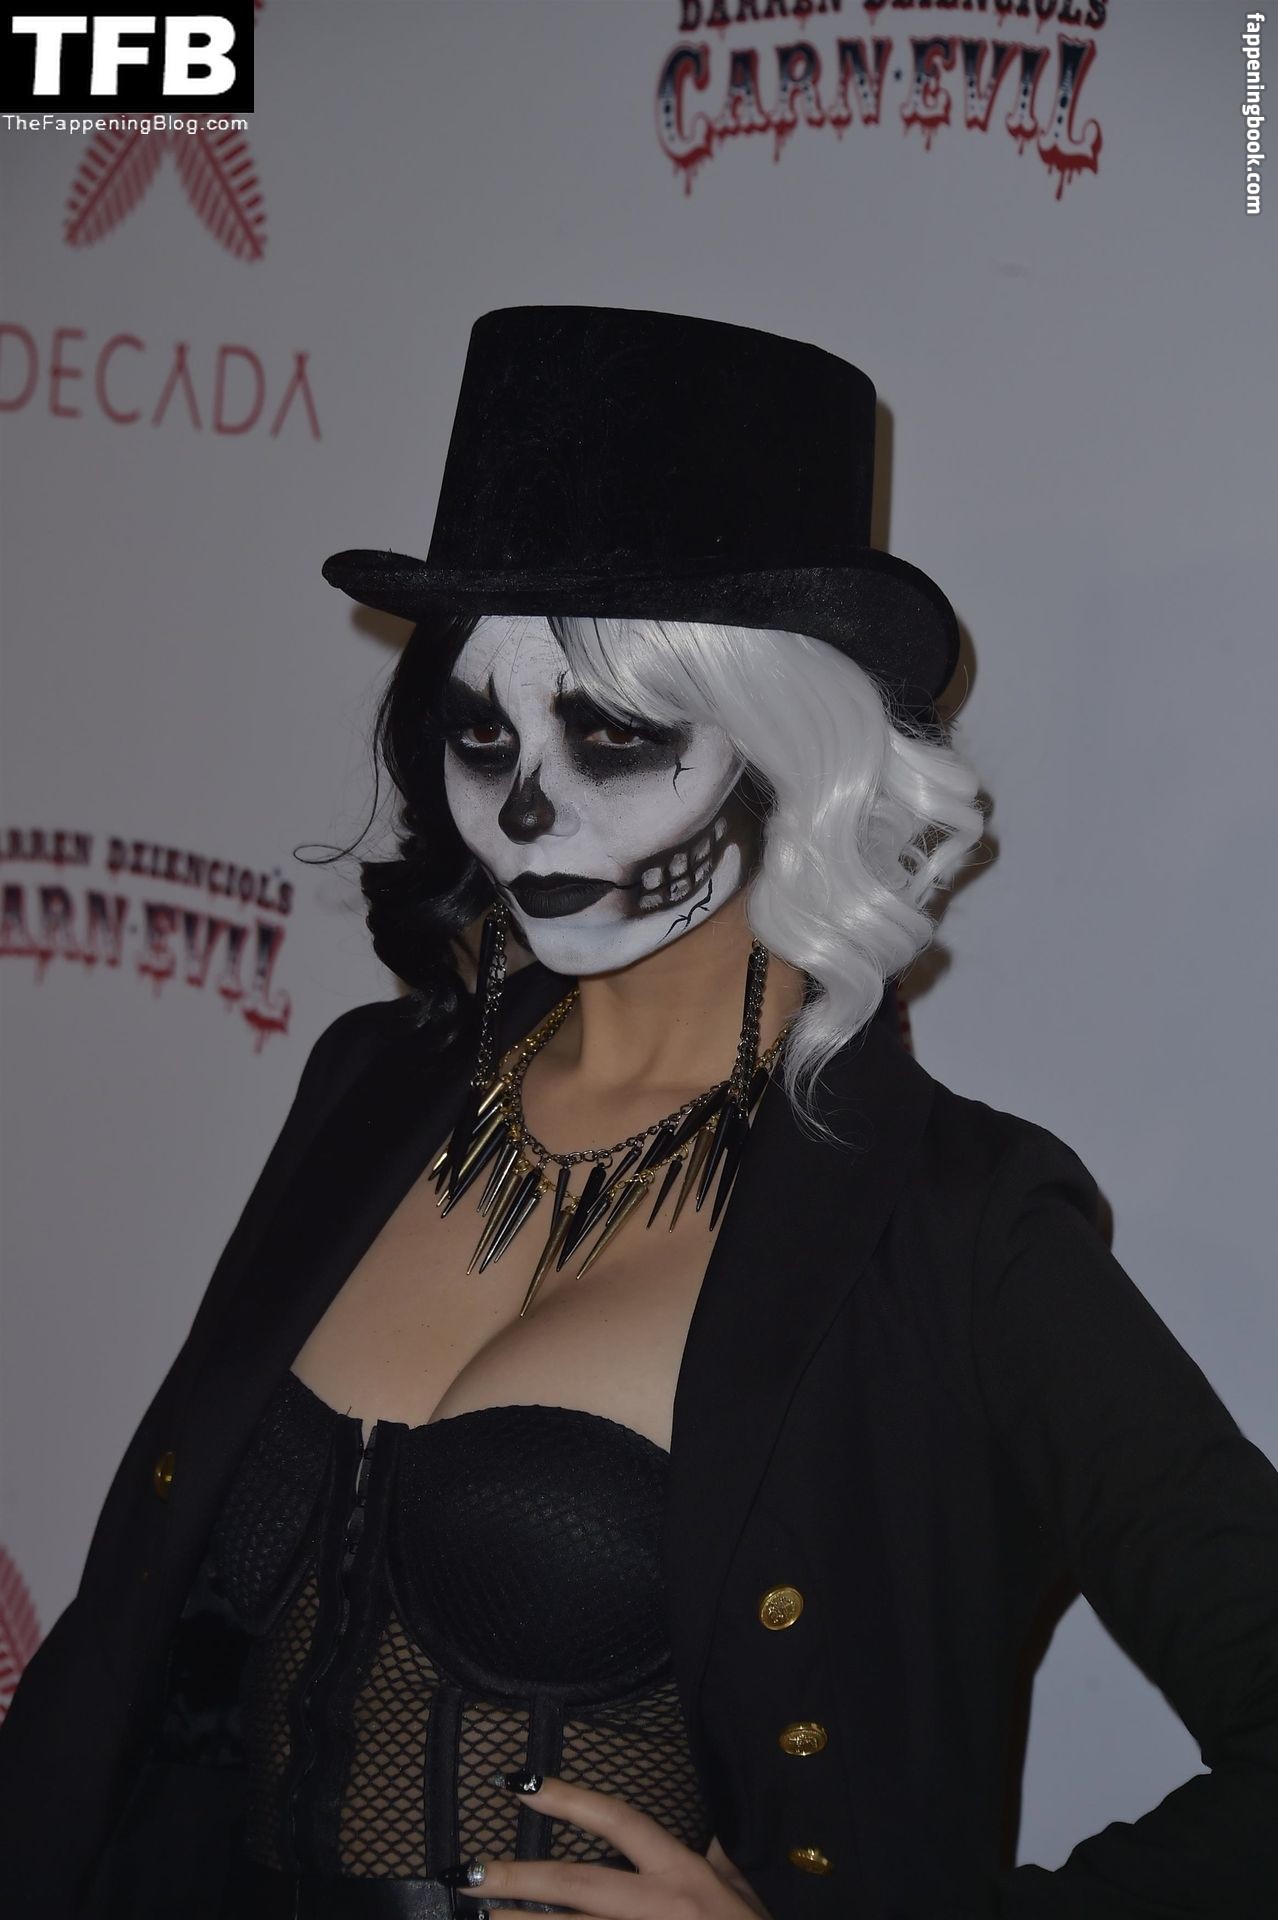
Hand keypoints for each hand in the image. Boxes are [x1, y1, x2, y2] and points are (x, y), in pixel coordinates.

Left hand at [457, 1773, 772, 1917]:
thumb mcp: (742, 1891)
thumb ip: (718, 1861)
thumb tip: (705, 1838)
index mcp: (683, 1873)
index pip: (619, 1821)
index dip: (569, 1800)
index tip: (521, 1786)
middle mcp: (659, 1907)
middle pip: (578, 1885)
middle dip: (519, 1879)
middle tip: (468, 1875)